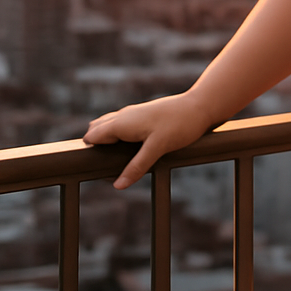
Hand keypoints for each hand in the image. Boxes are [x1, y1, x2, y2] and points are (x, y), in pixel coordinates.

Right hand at [82, 93, 213, 189]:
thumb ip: (137, 166)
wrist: (201, 105)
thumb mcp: (158, 148)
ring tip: (118, 160)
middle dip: (96, 147)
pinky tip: (132, 148)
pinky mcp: (145, 114)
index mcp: (121, 122)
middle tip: (107, 169)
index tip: (96, 171)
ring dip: (107, 140)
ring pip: (110, 125)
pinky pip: (123, 124)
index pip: (91, 137)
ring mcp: (134, 113)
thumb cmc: (180, 124)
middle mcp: (124, 115)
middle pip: (97, 130)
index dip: (89, 153)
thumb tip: (118, 186)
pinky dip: (119, 135)